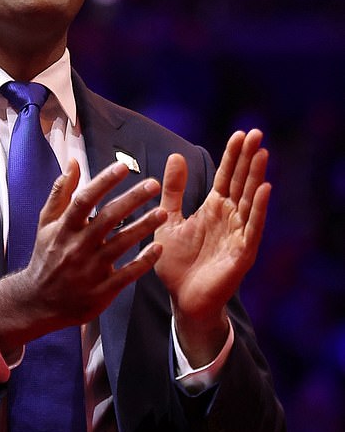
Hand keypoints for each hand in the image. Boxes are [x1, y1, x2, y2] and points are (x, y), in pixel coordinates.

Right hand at [0, 159, 165, 354]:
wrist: (38, 301)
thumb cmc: (46, 255)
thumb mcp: (46, 223)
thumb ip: (61, 192)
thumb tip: (73, 162)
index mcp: (64, 228)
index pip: (84, 200)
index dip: (103, 182)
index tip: (122, 166)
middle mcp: (76, 247)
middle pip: (107, 219)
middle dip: (132, 199)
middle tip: (153, 184)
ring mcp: (89, 270)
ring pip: (120, 245)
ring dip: (143, 227)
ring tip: (163, 212)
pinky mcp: (101, 291)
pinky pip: (126, 274)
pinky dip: (143, 262)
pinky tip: (158, 248)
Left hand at [154, 128, 270, 363]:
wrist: (181, 299)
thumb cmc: (175, 262)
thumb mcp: (168, 218)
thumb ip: (173, 190)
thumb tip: (176, 155)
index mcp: (213, 208)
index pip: (226, 176)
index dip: (233, 156)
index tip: (241, 134)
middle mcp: (229, 217)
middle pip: (241, 182)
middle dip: (248, 158)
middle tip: (256, 133)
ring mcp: (238, 234)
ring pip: (248, 200)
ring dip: (256, 177)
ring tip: (262, 152)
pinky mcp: (242, 253)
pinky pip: (252, 227)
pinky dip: (258, 209)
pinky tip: (264, 189)